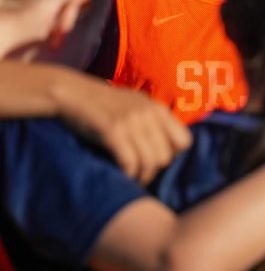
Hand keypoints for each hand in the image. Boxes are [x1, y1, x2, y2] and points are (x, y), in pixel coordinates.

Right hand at [57, 75, 191, 183]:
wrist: (73, 93)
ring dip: (141, 176)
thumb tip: (170, 145)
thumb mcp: (137, 104)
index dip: (173, 155)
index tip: (157, 159)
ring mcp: (131, 123)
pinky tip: (122, 174)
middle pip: (166, 156)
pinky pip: (130, 162)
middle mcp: (149, 115)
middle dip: (154, 170)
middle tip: (141, 173)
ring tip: (132, 178)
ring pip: (150, 162)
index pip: (184, 141)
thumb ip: (154, 120)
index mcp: (158, 109)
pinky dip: (128, 174)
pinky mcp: (112, 132)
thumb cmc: (105, 103)